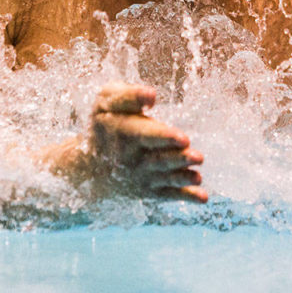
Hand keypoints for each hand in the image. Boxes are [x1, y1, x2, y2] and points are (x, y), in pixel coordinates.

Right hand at [87, 82, 207, 202]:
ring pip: (165, 177)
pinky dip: (186, 196)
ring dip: (184, 177)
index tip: (183, 138)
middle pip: (158, 158)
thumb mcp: (106, 103)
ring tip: (198, 176)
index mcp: (123, 133)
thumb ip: (128, 95)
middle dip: (178, 158)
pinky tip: (203, 197)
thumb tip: (151, 95)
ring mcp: (143, 176)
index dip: (163, 136)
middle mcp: (133, 158)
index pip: (143, 134)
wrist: (88, 169)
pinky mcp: (151, 190)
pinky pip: (169, 195)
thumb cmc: (105, 125)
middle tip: (197, 156)